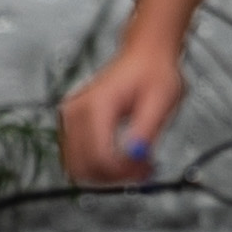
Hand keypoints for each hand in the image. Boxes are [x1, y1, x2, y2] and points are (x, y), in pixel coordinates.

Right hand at [60, 42, 184, 186]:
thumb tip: (136, 156)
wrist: (144, 56)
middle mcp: (76, 111)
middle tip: (141, 169)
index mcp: (97, 104)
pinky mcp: (72, 122)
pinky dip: (98, 165)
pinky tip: (121, 159)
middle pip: (84, 165)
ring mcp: (70, 117)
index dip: (122, 171)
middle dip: (114, 176)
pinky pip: (77, 157)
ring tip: (134, 164)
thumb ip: (146, 130)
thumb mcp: (161, 101)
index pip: (99, 155)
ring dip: (106, 174)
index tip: (145, 169)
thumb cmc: (154, 73)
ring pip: (78, 166)